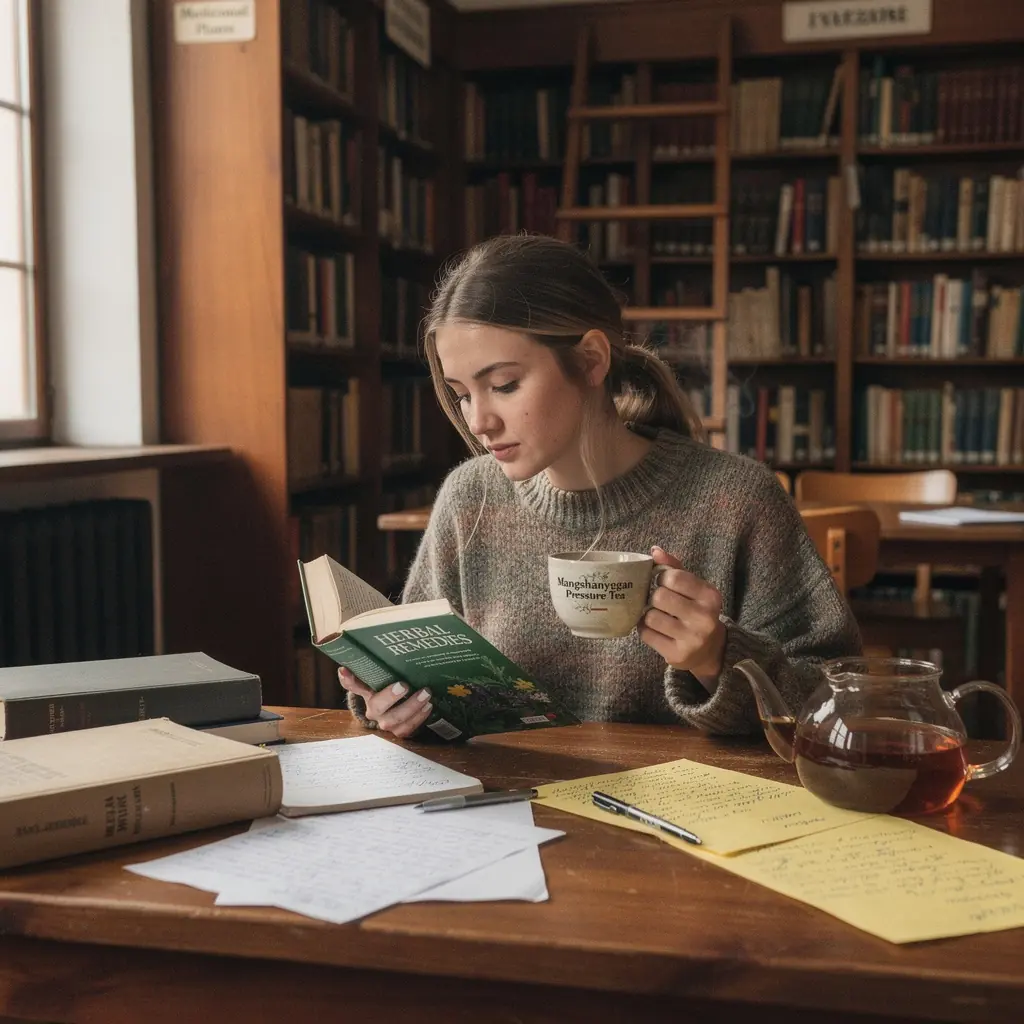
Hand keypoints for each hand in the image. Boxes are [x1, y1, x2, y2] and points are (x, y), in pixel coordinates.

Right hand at [337, 667, 432, 738]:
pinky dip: (419, 718)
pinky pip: (407, 728)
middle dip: (391, 696)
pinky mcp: (399, 731)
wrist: (398, 710)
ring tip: (426, 694)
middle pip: (377, 706)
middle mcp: (373, 710)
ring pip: (395, 720)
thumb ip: (380, 666)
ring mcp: (386, 723)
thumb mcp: (385, 678)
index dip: (349, 679)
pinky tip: (428, 706)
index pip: (354, 685)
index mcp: (366, 693)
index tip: (344, 670)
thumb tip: (372, 645)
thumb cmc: (391, 688)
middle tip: (404, 685)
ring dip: (412, 707)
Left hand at [638, 546, 725, 688]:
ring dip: (649, 615)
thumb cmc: (696, 610)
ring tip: (658, 616)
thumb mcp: (693, 587)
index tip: (663, 583)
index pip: (673, 577)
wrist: (710, 650)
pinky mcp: (678, 655)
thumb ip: (675, 567)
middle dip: (655, 598)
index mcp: (710, 596)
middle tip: (660, 602)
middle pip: (659, 597)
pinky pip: (646, 634)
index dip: (661, 578)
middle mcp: (704, 618)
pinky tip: (655, 629)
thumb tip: (654, 550)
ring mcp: (692, 639)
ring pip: (651, 617)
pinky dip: (645, 629)